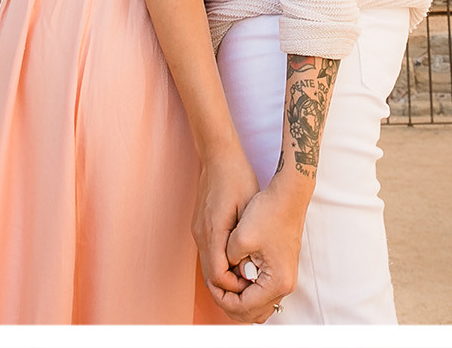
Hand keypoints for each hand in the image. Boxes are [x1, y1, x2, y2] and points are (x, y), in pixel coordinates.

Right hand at [193, 146, 258, 307]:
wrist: (218, 156)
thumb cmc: (238, 178)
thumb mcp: (248, 206)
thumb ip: (245, 237)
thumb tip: (247, 264)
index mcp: (214, 232)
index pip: (218, 276)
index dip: (235, 288)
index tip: (253, 288)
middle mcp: (202, 235)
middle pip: (210, 277)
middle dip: (229, 290)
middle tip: (252, 294)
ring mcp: (198, 231)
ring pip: (208, 267)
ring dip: (225, 278)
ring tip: (248, 282)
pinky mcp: (200, 227)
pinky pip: (209, 254)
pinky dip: (221, 264)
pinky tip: (238, 263)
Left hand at [220, 182, 307, 322]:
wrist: (289, 195)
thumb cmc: (269, 212)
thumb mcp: (240, 237)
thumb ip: (227, 262)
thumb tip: (222, 276)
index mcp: (276, 282)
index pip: (243, 307)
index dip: (222, 298)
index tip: (211, 283)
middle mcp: (285, 286)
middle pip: (252, 313)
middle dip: (230, 303)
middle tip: (214, 286)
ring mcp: (285, 279)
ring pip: (258, 306)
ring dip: (238, 300)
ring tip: (223, 283)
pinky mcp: (281, 271)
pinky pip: (262, 294)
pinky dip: (247, 292)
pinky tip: (234, 277)